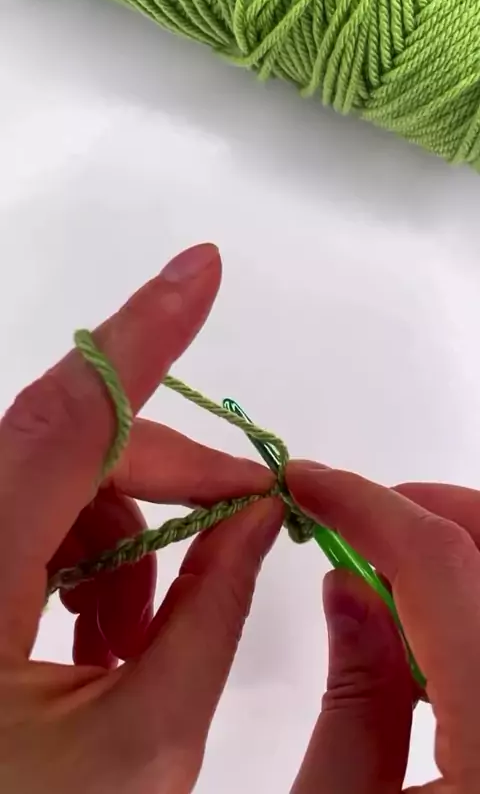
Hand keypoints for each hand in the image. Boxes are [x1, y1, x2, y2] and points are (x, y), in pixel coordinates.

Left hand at [0, 243, 282, 793]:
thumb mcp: (141, 744)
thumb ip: (210, 617)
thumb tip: (253, 516)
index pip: (67, 420)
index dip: (142, 337)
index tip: (202, 271)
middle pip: (72, 448)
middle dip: (170, 473)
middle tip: (250, 505)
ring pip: (55, 484)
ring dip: (126, 536)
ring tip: (143, 633)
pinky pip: (32, 519)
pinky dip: (87, 559)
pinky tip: (103, 636)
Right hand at [286, 464, 479, 792]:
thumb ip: (353, 697)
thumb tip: (348, 586)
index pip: (441, 564)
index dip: (366, 505)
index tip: (308, 484)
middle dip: (428, 513)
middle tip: (356, 524)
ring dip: (450, 560)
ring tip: (382, 594)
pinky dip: (467, 603)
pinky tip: (427, 647)